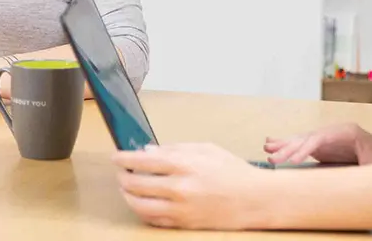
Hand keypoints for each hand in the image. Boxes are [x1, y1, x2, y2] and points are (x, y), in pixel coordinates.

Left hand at [111, 143, 268, 230]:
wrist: (255, 199)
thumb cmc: (233, 171)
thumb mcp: (205, 149)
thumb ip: (174, 149)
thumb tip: (148, 152)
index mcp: (184, 164)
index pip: (141, 161)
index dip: (123, 159)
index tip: (116, 157)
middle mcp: (179, 187)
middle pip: (135, 184)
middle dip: (122, 176)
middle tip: (121, 172)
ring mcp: (180, 208)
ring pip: (139, 205)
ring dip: (127, 195)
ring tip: (126, 188)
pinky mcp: (183, 223)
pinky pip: (153, 219)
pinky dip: (142, 211)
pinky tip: (142, 202)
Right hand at [262, 122, 371, 165]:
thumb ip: (365, 170)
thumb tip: (354, 181)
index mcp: (346, 131)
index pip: (320, 138)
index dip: (306, 148)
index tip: (294, 159)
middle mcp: (332, 131)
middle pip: (307, 137)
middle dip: (289, 147)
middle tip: (273, 158)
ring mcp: (326, 136)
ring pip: (301, 139)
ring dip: (283, 144)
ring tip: (266, 148)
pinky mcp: (321, 144)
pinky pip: (301, 143)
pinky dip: (287, 144)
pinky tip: (272, 143)